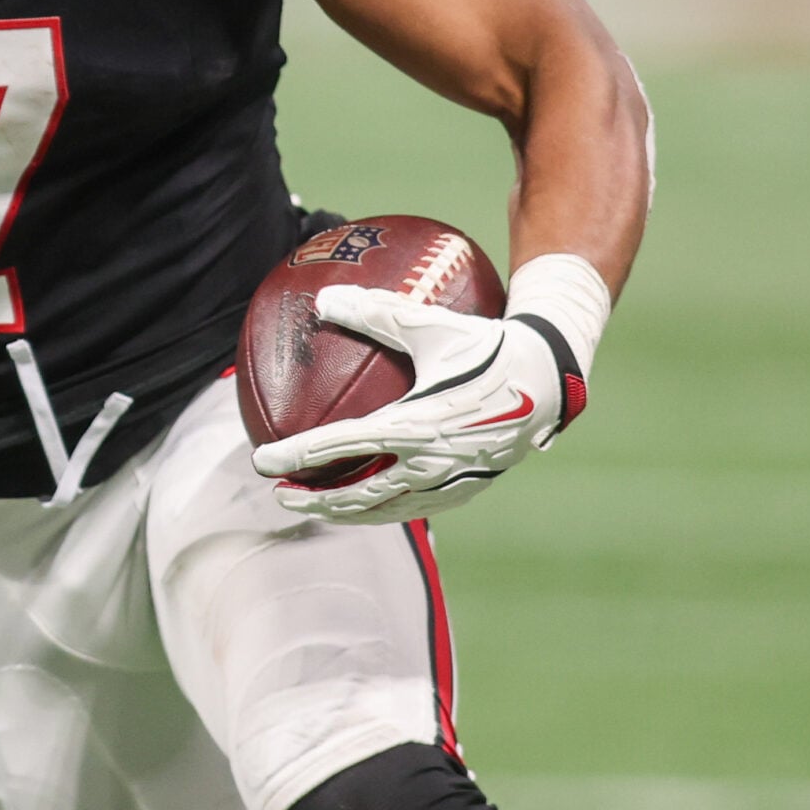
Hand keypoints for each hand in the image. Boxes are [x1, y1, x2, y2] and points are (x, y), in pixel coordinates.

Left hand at [252, 285, 570, 523]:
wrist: (549, 381)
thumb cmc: (486, 346)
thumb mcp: (430, 324)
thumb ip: (375, 311)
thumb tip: (323, 297)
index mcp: (417, 424)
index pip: (341, 446)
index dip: (296, 456)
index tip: (261, 460)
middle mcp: (431, 462)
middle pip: (358, 494)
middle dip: (313, 499)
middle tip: (277, 493)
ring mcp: (450, 482)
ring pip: (386, 509)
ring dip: (344, 511)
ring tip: (312, 506)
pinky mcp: (465, 489)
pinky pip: (413, 508)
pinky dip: (380, 509)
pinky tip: (363, 502)